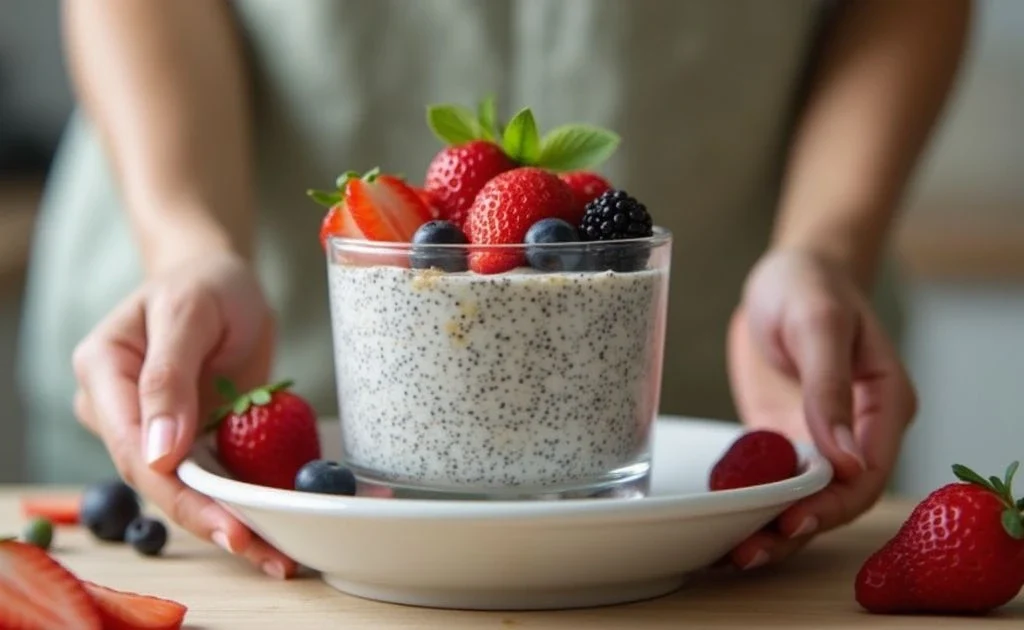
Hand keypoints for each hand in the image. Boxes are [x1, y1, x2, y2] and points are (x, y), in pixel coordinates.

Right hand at [72, 251, 296, 578]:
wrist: (217, 278)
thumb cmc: (203, 283)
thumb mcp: (189, 312)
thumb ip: (169, 377)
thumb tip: (158, 454)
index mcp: (102, 372)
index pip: (134, 448)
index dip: (178, 494)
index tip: (227, 523)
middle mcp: (116, 410)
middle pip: (156, 480)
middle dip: (208, 521)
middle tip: (263, 551)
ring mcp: (149, 428)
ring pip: (181, 487)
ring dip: (227, 522)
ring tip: (275, 553)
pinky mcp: (183, 437)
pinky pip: (207, 474)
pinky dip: (238, 501)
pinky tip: (272, 527)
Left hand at [725, 248, 917, 568]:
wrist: (785, 273)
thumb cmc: (811, 285)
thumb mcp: (819, 324)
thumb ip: (829, 387)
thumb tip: (844, 459)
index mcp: (885, 404)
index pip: (867, 472)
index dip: (833, 504)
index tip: (795, 520)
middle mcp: (857, 429)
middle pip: (835, 496)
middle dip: (797, 526)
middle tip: (752, 549)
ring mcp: (819, 435)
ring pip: (802, 495)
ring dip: (771, 524)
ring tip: (733, 552)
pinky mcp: (784, 434)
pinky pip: (772, 475)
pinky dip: (751, 498)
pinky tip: (723, 518)